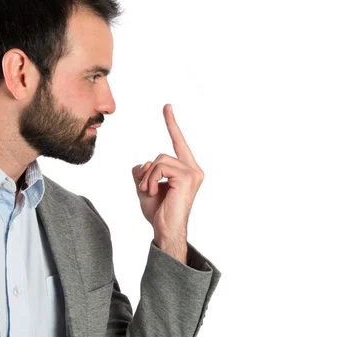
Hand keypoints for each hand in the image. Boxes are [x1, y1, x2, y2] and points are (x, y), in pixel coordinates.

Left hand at [131, 104, 203, 254]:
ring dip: (148, 177)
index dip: (171, 124)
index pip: (178, 143)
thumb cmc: (158, 212)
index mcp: (186, 170)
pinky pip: (159, 167)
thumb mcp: (145, 187)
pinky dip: (150, 180)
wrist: (165, 230)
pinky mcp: (187, 177)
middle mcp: (193, 169)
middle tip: (146, 190)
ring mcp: (192, 173)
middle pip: (161, 155)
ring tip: (150, 192)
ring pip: (158, 160)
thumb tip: (143, 163)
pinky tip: (153, 193)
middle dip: (147, 173)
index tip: (166, 107)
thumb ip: (144, 171)